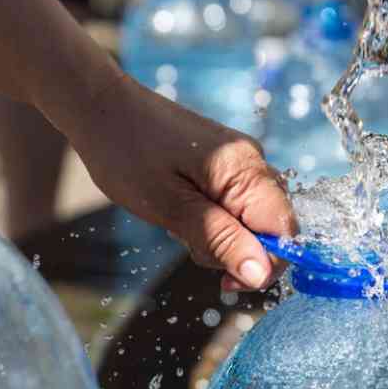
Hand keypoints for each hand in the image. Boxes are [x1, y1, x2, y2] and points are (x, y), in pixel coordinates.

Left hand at [70, 73, 297, 291]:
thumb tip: (262, 275)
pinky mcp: (224, 162)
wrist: (101, 108)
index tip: (226, 281)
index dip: (265, 263)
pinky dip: (212, 219)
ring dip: (221, 236)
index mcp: (245, 168)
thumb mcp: (170, 207)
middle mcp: (253, 160)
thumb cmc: (127, 154)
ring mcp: (240, 160)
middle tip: (189, 241)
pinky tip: (181, 210)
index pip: (286, 230)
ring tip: (177, 221)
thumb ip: (220, 240)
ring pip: (252, 219)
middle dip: (237, 250)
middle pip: (272, 227)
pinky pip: (235, 204)